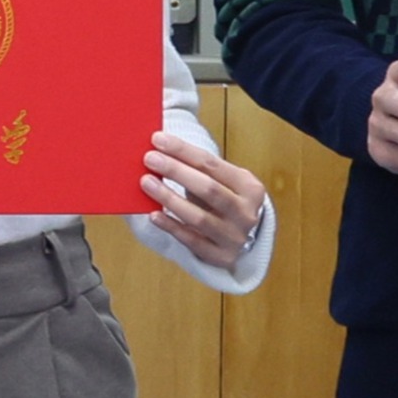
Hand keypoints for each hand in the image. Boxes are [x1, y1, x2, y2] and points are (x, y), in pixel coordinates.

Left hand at [138, 121, 267, 257]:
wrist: (243, 239)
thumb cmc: (224, 202)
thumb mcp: (223, 183)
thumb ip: (198, 169)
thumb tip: (159, 150)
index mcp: (250, 187)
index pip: (212, 164)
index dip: (183, 151)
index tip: (158, 140)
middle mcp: (246, 213)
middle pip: (208, 188)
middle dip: (176, 171)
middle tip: (150, 159)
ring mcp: (235, 237)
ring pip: (199, 217)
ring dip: (169, 198)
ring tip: (146, 183)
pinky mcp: (222, 258)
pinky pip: (191, 241)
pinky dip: (171, 226)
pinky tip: (154, 214)